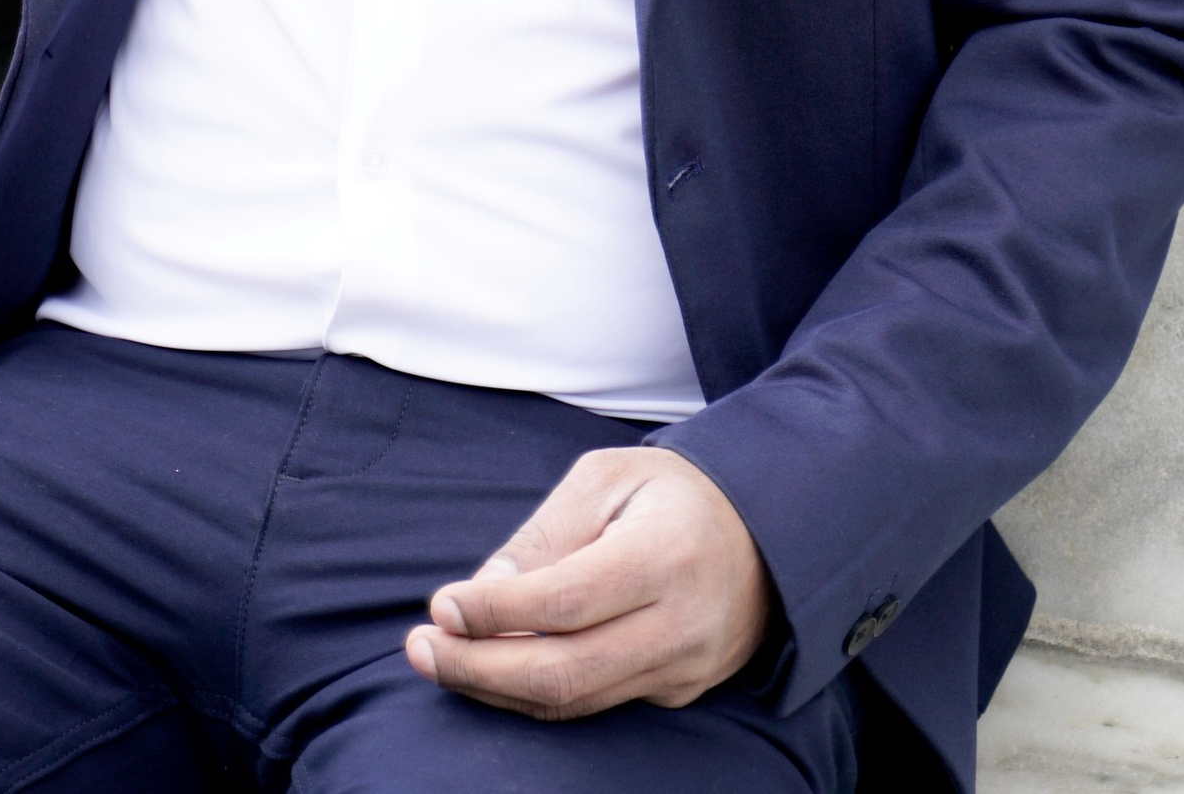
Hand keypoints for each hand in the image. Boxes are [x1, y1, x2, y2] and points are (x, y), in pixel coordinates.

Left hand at [406, 447, 770, 718]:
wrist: (763, 531)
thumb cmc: (670, 493)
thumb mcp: (606, 480)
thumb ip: (544, 537)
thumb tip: (479, 597)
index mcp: (665, 554)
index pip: (565, 603)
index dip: (495, 613)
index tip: (441, 604)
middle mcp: (681, 623)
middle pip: (564, 671)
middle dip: (479, 667)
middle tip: (421, 647)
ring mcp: (683, 668)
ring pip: (575, 701)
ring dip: (496, 688)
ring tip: (440, 659)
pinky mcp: (678, 693)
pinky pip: (596, 704)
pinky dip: (536, 693)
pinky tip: (493, 668)